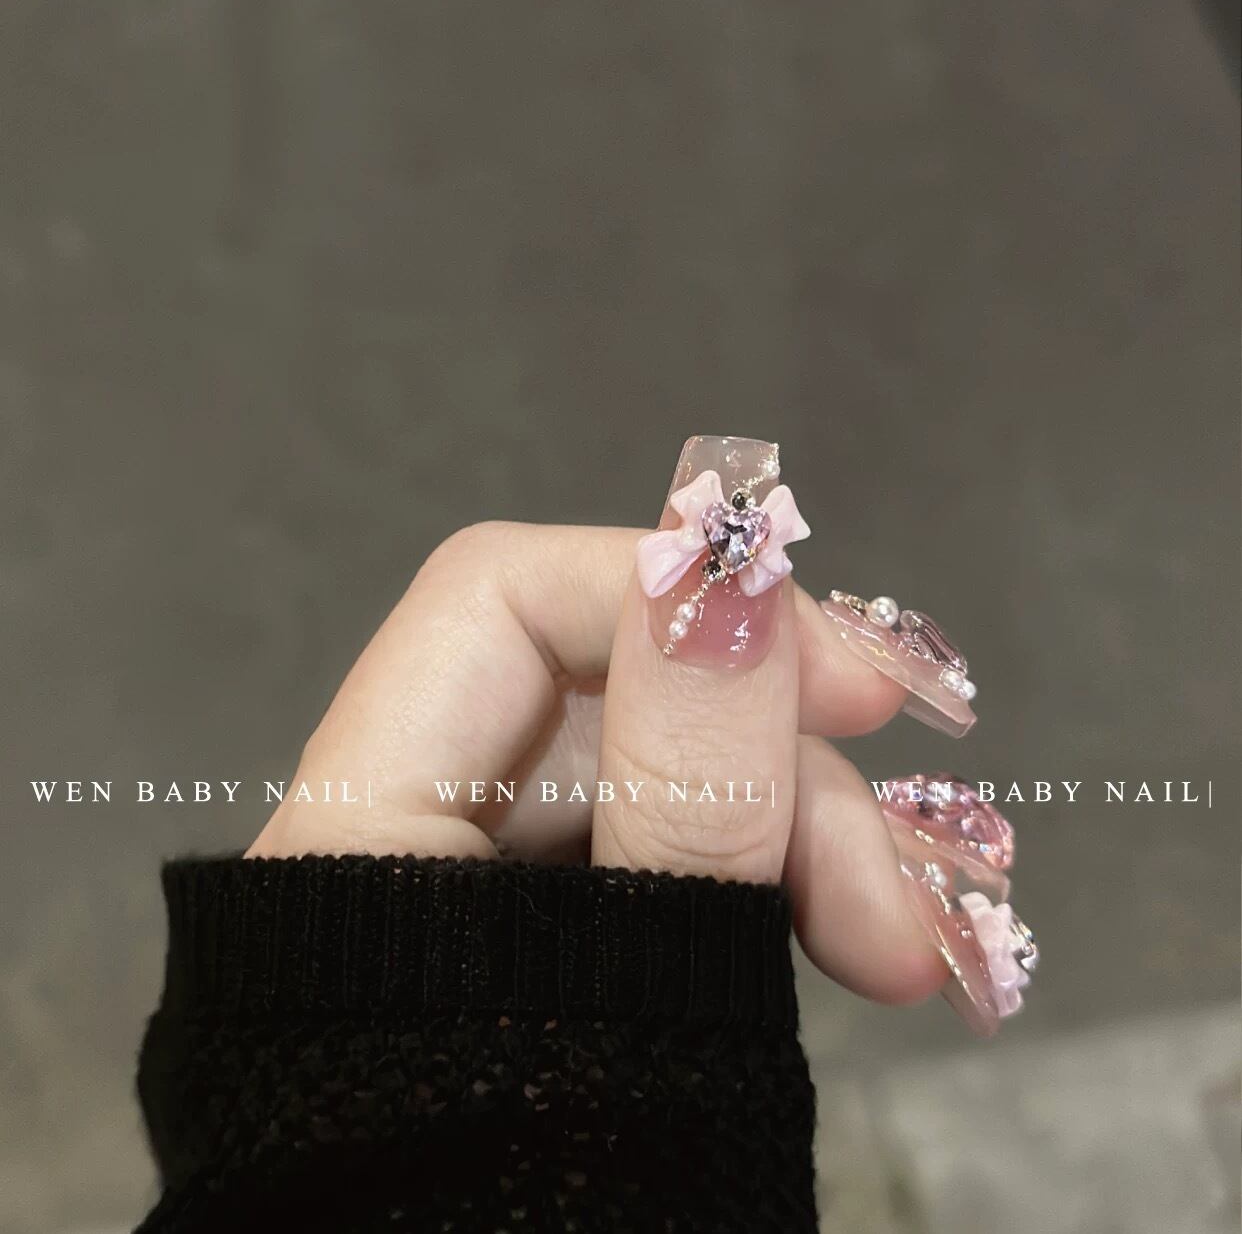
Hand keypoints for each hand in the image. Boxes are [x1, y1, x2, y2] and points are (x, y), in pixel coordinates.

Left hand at [249, 438, 945, 1006]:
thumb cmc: (515, 1217)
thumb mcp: (617, 997)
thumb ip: (680, 796)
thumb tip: (730, 566)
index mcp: (357, 836)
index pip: (501, 597)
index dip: (679, 596)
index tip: (855, 679)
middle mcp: (414, 843)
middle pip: (619, 704)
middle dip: (792, 780)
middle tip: (915, 893)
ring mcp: (489, 899)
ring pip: (670, 789)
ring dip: (815, 847)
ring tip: (918, 948)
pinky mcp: (555, 950)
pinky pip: (675, 868)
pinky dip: (776, 892)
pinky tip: (866, 940)